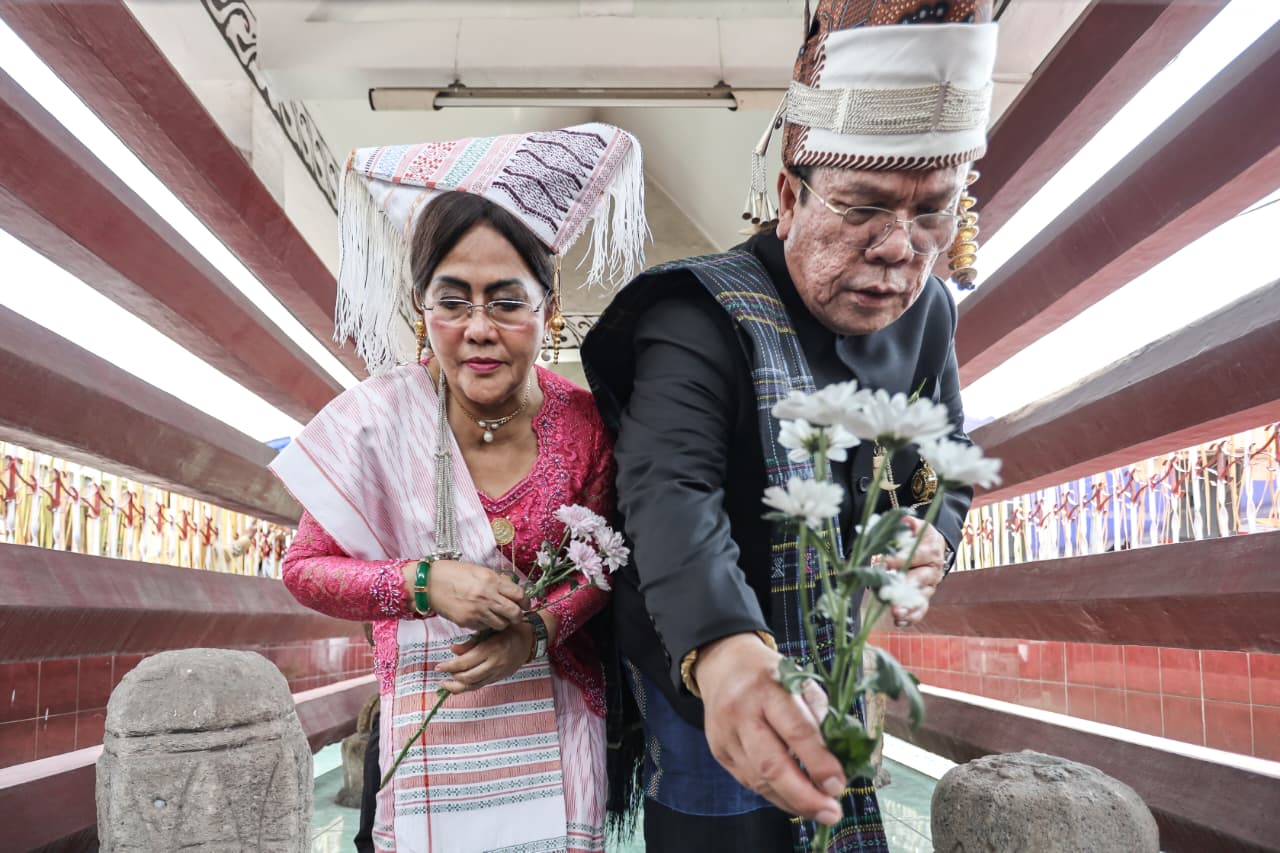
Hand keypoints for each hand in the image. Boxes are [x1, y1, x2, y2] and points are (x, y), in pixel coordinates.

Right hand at [406, 560, 526, 630]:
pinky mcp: (468, 622)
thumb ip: (496, 580)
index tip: (525, 603)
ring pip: (501, 624)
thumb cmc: (453, 574)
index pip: (519, 594)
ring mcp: (477, 611)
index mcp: (491, 580)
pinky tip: (481, 617)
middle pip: (514, 613)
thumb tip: (512, 587)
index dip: (525, 601)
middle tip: (516, 615)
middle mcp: (487, 596)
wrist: (429, 584)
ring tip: (497, 616)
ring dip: (503, 622)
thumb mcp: (478, 571)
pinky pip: (485, 627)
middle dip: (518, 616)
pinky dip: (486, 624)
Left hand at [436, 621, 533, 692]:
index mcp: (490, 649)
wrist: (529, 641)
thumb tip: (453, 649)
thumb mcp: (489, 631)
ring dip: (457, 687)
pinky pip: (481, 685)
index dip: (449, 666)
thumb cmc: (509, 631)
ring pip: (474, 685)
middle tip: (441, 673)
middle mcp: (493, 664)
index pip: (464, 663)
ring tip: (446, 684)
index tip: (438, 666)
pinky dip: (469, 687)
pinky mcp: (499, 678)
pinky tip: (460, 685)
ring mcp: (497, 673)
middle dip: (451, 677)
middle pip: (467, 677)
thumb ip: (471, 642)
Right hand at [693, 633, 844, 825]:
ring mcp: (726, 734)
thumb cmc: (771, 675)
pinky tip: (795, 799)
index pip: (796, 731)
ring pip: (760, 780)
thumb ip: (819, 717)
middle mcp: (742, 711)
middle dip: (805, 795)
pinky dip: (776, 795)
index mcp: (768, 687)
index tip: (839, 785)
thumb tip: (840, 762)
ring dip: (793, 801)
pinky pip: (750, 782)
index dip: (819, 762)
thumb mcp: (800, 682)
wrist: (723, 664)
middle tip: (831, 812)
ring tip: (819, 810)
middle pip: (772, 764)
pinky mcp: (719, 751)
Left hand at [884, 516, 944, 626]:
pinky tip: (899, 622)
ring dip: (907, 606)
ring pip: (921, 598)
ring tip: (895, 613)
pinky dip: (911, 618)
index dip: (902, 558)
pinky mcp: (924, 598)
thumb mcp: (916, 525)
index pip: (917, 555)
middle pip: (920, 579)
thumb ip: (909, 523)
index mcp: (932, 550)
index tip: (885, 560)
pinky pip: (920, 610)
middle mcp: (933, 571)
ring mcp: (929, 587)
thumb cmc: (918, 536)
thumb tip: (906, 520)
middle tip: (888, 591)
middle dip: (904, 586)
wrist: (932, 548)